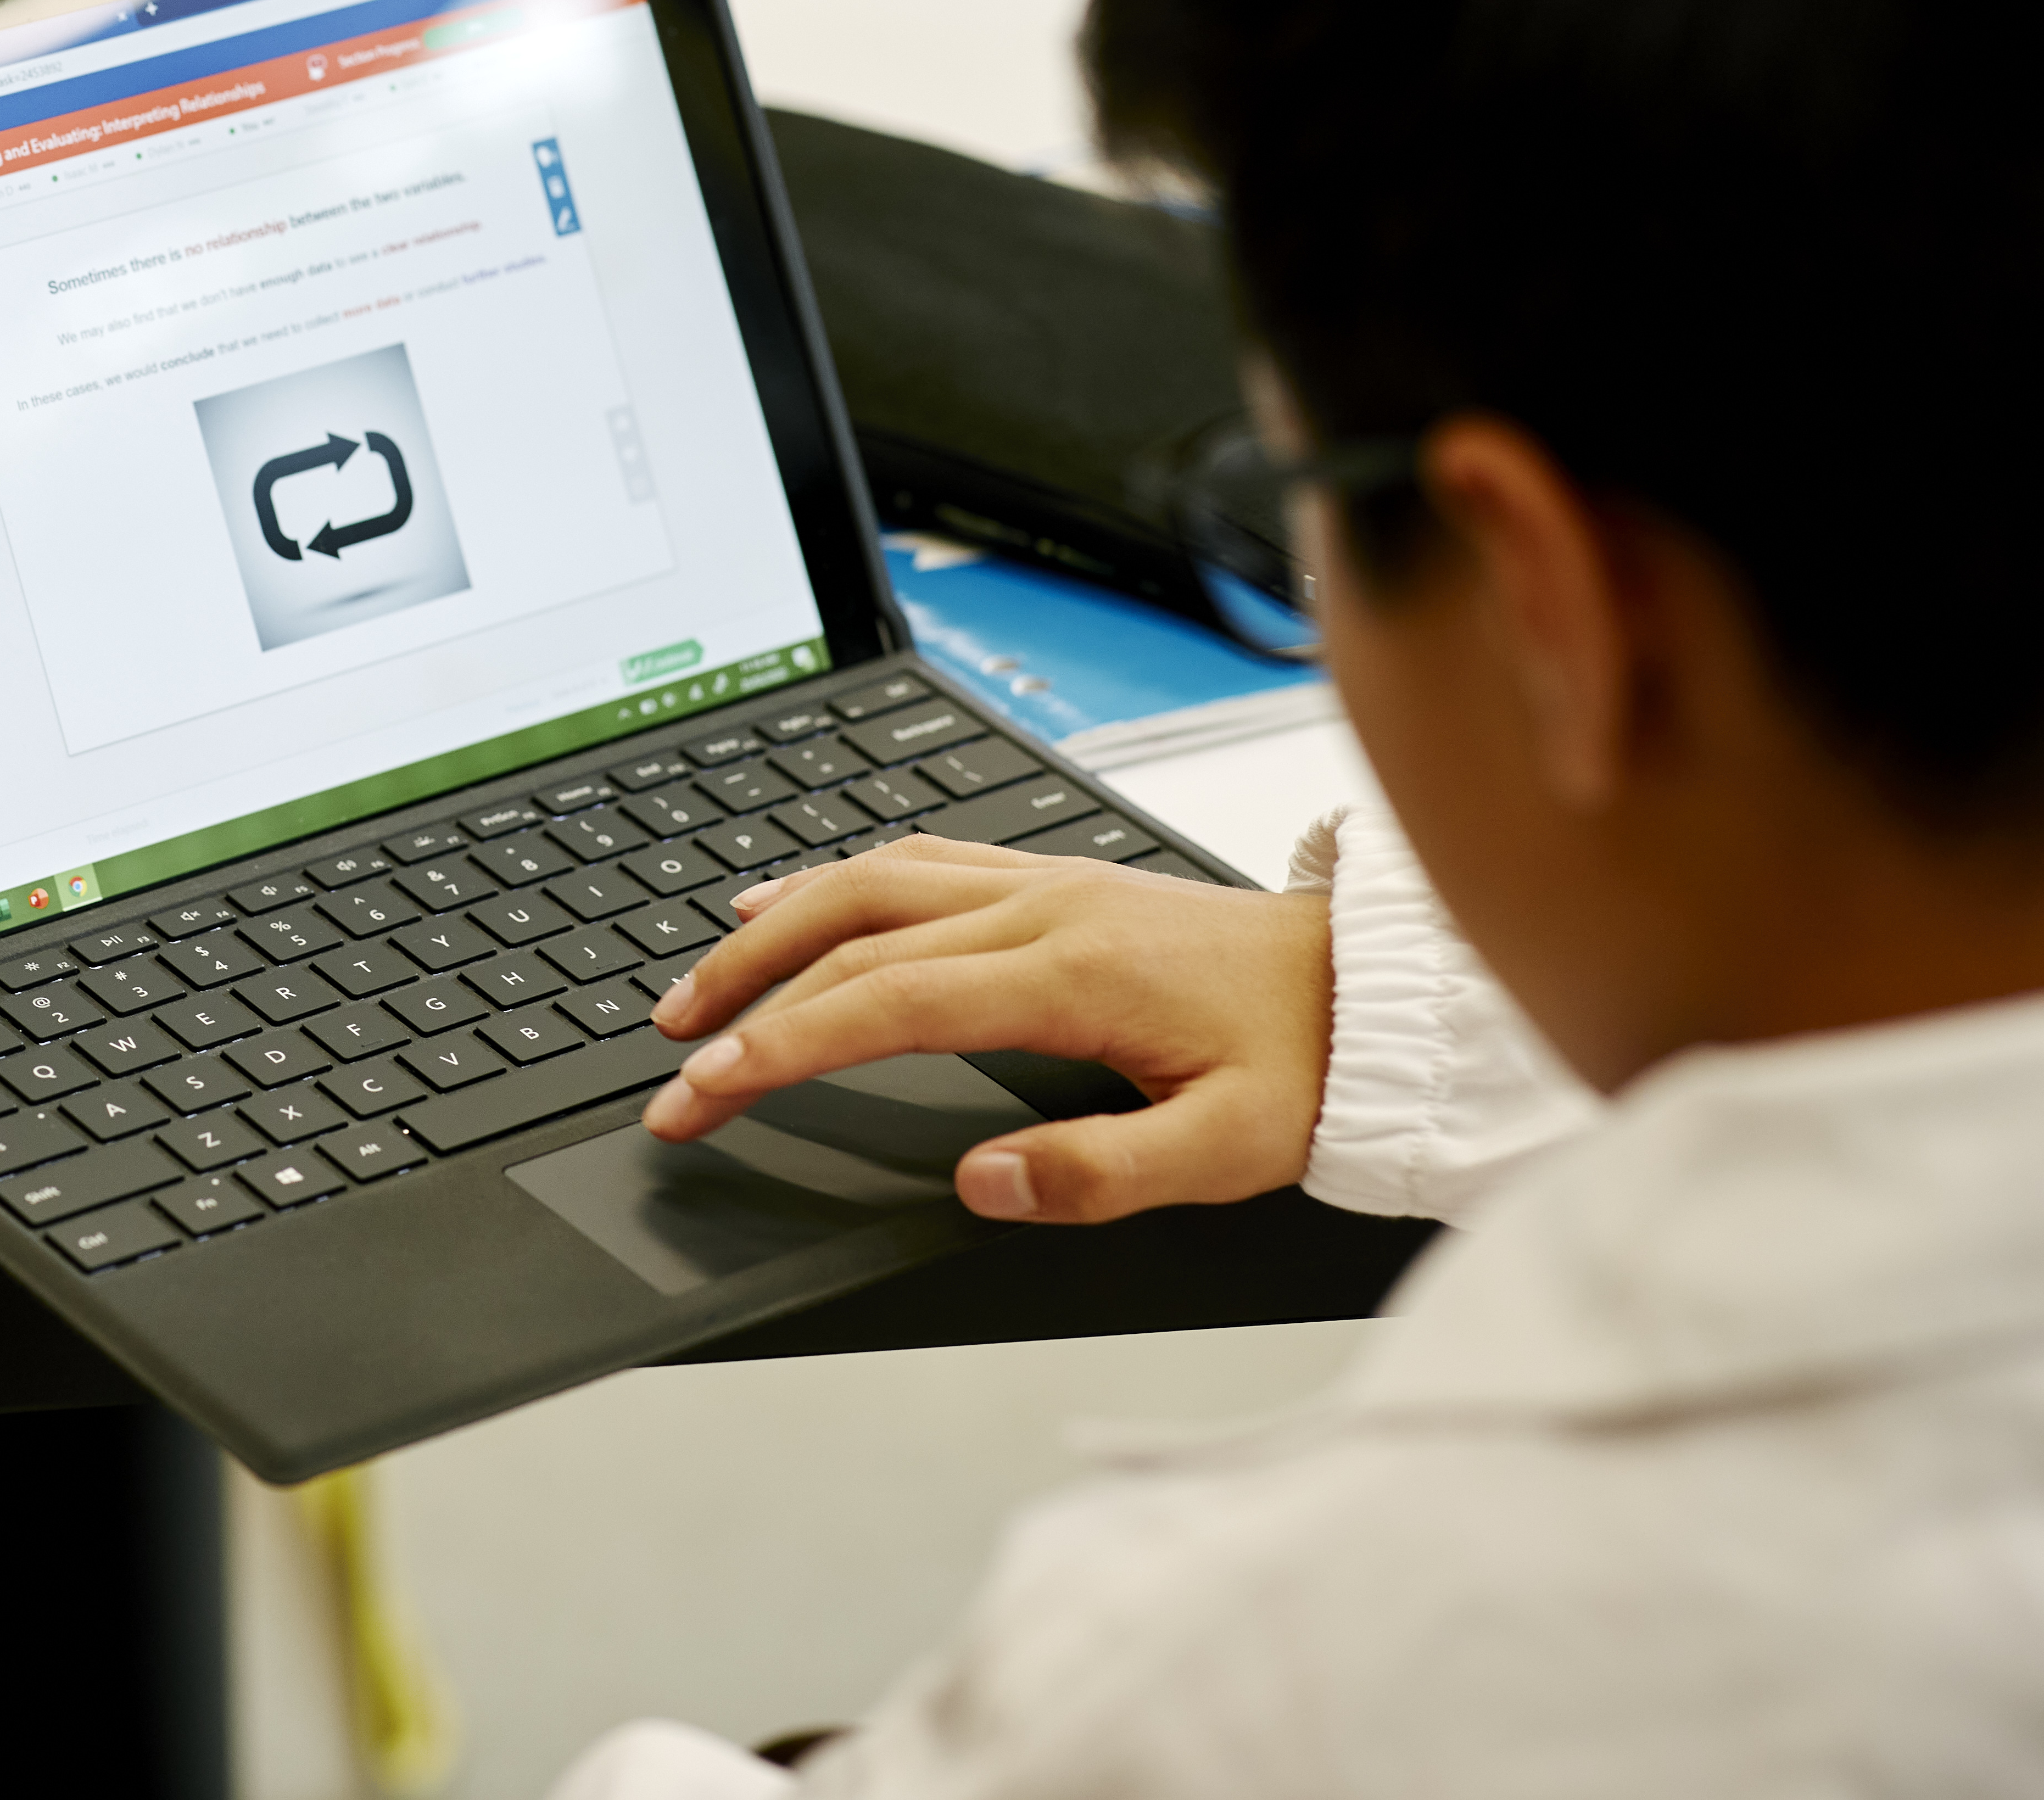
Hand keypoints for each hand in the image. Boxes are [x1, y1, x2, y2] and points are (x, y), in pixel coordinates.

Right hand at [642, 835, 1334, 1223]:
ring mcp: (1042, 882)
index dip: (779, 1048)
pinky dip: (833, 881)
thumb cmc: (1309, 1065)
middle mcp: (1040, 909)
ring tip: (699, 979)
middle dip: (742, 994)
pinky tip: (790, 902)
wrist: (1374, 989)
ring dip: (772, 929)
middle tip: (669, 1052)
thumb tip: (981, 1182)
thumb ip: (1100, 1172)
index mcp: (1069, 973)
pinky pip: (914, 860)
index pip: (883, 1004)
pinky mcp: (1051, 878)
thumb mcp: (1229, 1151)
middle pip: (850, 932)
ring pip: (869, 880)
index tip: (706, 1090)